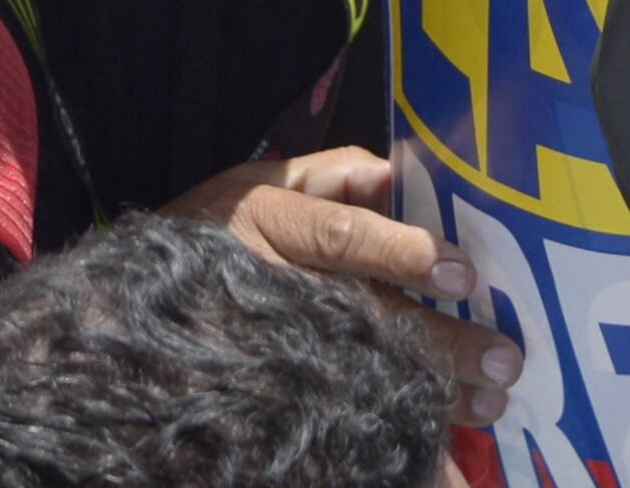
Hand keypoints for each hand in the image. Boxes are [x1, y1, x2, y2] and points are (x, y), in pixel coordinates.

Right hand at [172, 150, 518, 425]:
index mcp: (265, 222)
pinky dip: (382, 442)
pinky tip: (426, 457)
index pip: (341, 237)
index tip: (461, 275)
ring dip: (427, 396)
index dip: (402, 254)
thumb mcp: (258, 186)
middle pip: (363, 317)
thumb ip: (331, 178)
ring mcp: (266, 350)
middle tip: (503, 361)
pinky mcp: (265, 396)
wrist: (126, 315)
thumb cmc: (209, 236)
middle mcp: (267, 286)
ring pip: (357, 375)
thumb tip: (399, 172)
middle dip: (437, 344)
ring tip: (487, 406)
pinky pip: (331, 419)